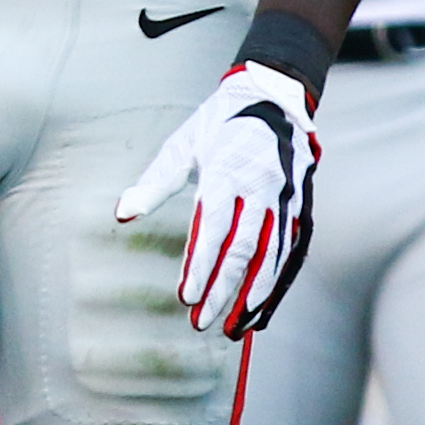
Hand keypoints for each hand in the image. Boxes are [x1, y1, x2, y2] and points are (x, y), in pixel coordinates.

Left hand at [113, 60, 323, 337]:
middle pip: (244, 248)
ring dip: (255, 295)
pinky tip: (262, 311)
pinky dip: (280, 285)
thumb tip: (122, 213)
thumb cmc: (218, 124)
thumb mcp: (182, 145)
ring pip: (275, 256)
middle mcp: (262, 186)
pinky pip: (294, 252)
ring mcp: (287, 198)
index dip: (200, 264)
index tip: (187, 296)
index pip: (213, 227)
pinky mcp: (302, 206)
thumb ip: (155, 182)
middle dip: (224, 289)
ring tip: (236, 328)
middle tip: (203, 322)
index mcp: (227, 170)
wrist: (273, 96)